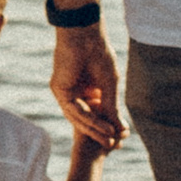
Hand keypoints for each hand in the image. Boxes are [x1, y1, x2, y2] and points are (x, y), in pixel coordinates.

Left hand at [50, 25, 122, 148]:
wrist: (85, 35)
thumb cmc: (99, 54)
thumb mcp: (110, 85)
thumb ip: (111, 107)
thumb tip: (119, 128)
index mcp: (86, 89)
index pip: (96, 114)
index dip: (107, 126)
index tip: (121, 137)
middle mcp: (74, 92)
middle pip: (85, 119)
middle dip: (99, 133)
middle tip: (113, 145)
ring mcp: (65, 91)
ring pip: (79, 117)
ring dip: (95, 129)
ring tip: (110, 138)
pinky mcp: (59, 89)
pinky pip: (73, 110)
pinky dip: (88, 120)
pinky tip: (102, 126)